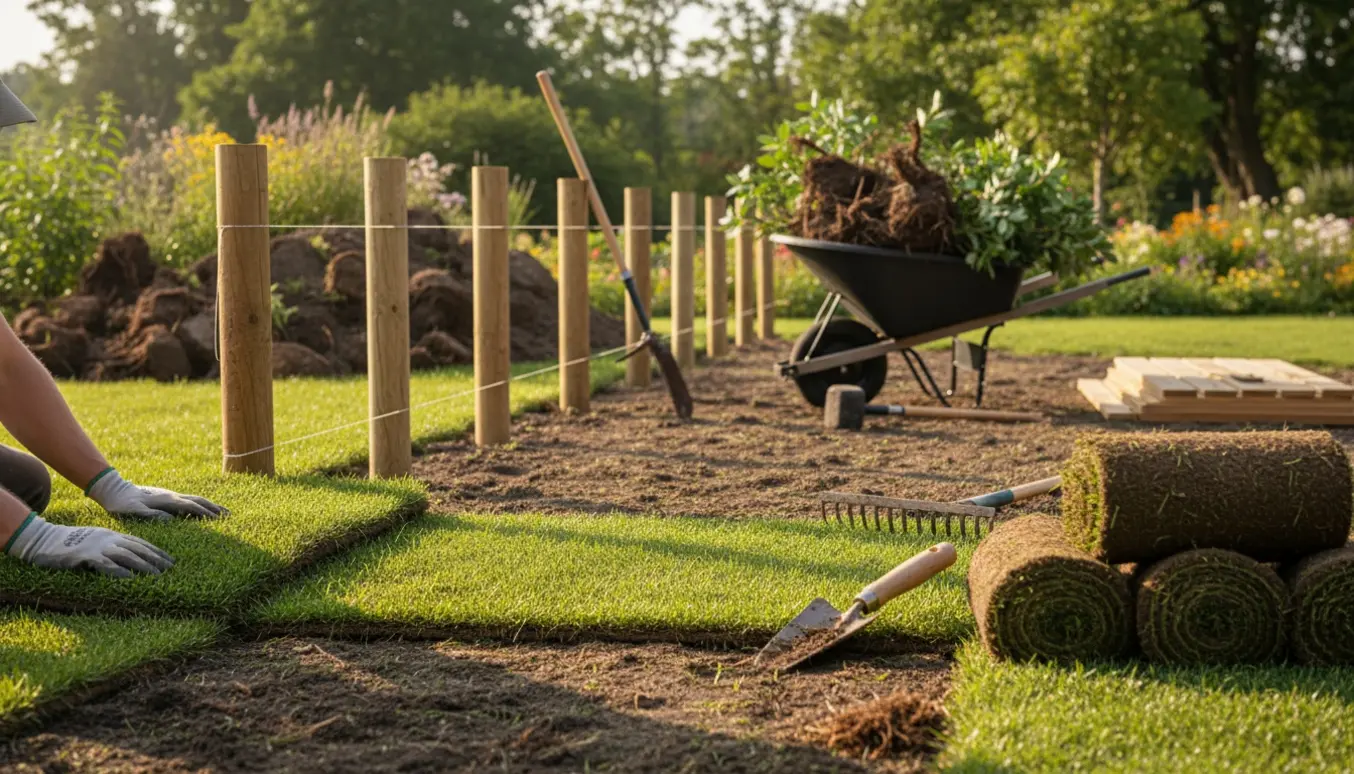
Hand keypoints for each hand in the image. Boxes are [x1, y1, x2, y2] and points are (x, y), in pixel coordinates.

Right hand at [4, 514, 173, 577]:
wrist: (43, 538)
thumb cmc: (69, 543)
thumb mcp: (94, 541)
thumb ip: (109, 548)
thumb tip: (125, 561)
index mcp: (112, 535)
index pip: (140, 543)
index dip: (156, 551)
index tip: (170, 560)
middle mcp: (109, 538)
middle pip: (138, 549)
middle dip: (155, 559)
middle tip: (170, 569)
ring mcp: (97, 546)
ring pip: (126, 556)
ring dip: (144, 566)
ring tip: (157, 575)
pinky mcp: (85, 556)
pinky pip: (105, 564)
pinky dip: (119, 571)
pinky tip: (130, 578)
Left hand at [86, 468, 226, 520]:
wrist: (114, 489)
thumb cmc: (122, 504)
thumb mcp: (133, 512)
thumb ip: (151, 515)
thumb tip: (169, 520)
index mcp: (166, 500)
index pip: (191, 506)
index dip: (205, 513)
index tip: (220, 519)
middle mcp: (171, 495)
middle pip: (198, 500)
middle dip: (214, 508)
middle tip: (230, 515)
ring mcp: (170, 495)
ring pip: (195, 499)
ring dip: (210, 505)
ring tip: (222, 512)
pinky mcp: (167, 497)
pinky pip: (188, 501)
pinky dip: (200, 505)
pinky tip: (202, 509)